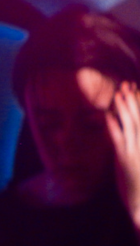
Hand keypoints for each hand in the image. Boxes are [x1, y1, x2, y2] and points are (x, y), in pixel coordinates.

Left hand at [108, 81, 139, 231]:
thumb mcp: (135, 156)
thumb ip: (134, 140)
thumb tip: (128, 124)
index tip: (136, 90)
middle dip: (135, 101)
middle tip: (127, 85)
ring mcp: (137, 152)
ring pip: (132, 125)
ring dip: (125, 109)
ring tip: (119, 94)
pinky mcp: (125, 160)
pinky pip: (119, 139)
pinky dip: (113, 125)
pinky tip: (108, 115)